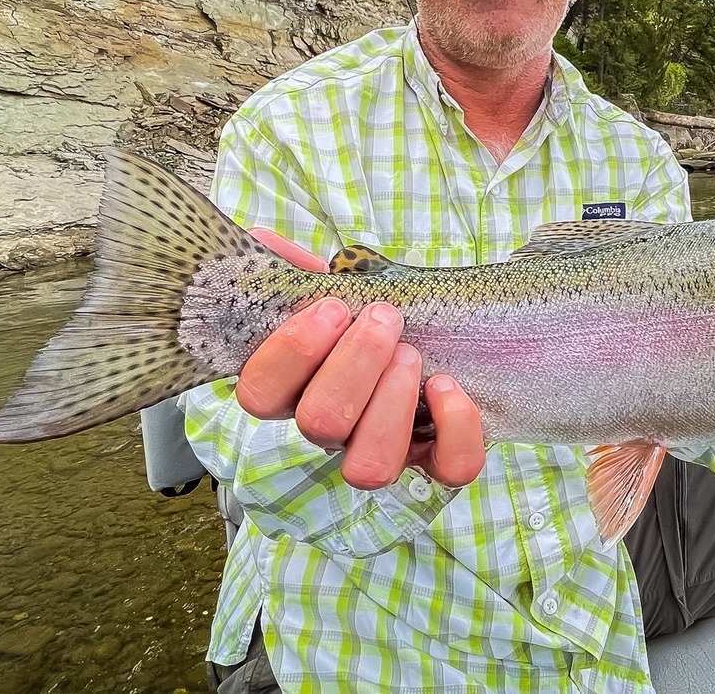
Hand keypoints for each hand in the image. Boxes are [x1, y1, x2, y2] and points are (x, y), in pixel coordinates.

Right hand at [232, 229, 486, 490]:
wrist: (429, 327)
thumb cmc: (363, 310)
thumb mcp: (325, 283)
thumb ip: (292, 267)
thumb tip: (264, 246)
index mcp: (292, 389)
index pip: (259, 395)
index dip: (291, 352)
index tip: (330, 306)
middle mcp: (330, 429)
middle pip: (319, 424)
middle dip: (355, 362)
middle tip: (384, 318)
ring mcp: (381, 449)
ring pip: (369, 466)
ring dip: (392, 404)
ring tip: (411, 353)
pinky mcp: (436, 456)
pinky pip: (450, 469)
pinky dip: (455, 429)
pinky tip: (447, 383)